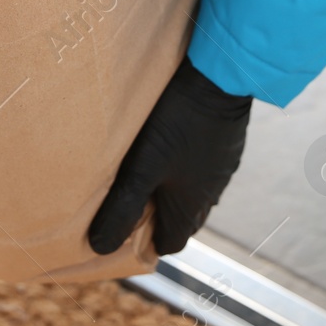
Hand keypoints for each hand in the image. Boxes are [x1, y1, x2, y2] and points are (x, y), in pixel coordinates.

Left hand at [88, 56, 252, 255]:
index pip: (171, 244)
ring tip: (145, 174)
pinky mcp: (225, 147)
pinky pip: (202, 169)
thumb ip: (122, 206)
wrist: (219, 79)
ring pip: (192, 193)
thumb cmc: (178, 123)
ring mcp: (220, 170)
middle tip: (129, 202)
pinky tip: (170, 148)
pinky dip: (184, 168)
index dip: (147, 243)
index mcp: (191, 206)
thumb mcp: (142, 166)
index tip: (125, 230)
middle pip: (182, 220)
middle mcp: (210, 194)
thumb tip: (100, 246)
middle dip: (157, 218)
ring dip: (170, 191)